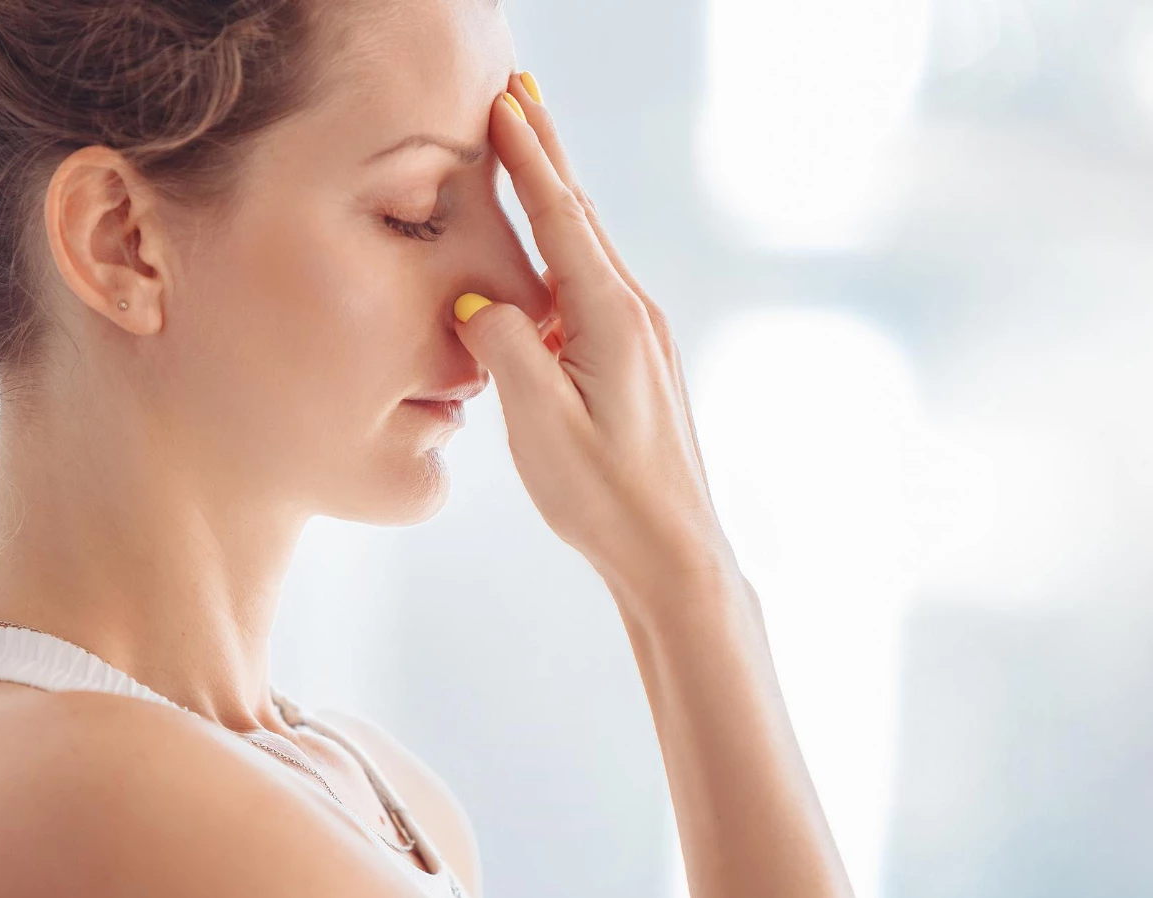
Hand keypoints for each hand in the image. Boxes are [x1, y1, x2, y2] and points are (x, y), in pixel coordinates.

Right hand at [453, 74, 734, 608]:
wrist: (672, 551)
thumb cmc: (606, 497)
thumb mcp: (539, 422)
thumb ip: (505, 347)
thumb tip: (479, 301)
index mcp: (610, 317)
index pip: (562, 215)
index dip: (529, 156)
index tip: (502, 100)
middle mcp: (633, 315)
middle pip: (581, 215)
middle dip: (546, 152)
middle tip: (519, 91)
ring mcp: (640, 338)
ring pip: (587, 249)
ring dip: (555, 196)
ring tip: (529, 151)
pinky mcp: (636, 363)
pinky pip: (590, 287)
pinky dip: (563, 249)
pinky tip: (546, 255)